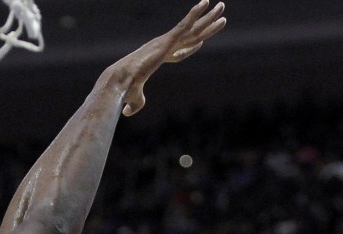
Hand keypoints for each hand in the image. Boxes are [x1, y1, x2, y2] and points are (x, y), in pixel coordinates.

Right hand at [118, 0, 226, 116]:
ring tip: (221, 6)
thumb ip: (134, 105)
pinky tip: (204, 3)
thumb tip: (126, 112)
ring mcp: (165, 42)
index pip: (178, 52)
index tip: (201, 43)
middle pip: (190, 36)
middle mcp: (162, 47)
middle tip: (219, 17)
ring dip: (207, 17)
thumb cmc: (125, 89)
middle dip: (205, 26)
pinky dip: (194, 14)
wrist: (120, 80)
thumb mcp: (135, 99)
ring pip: (192, 29)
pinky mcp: (166, 41)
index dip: (190, 49)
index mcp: (157, 58)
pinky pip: (183, 25)